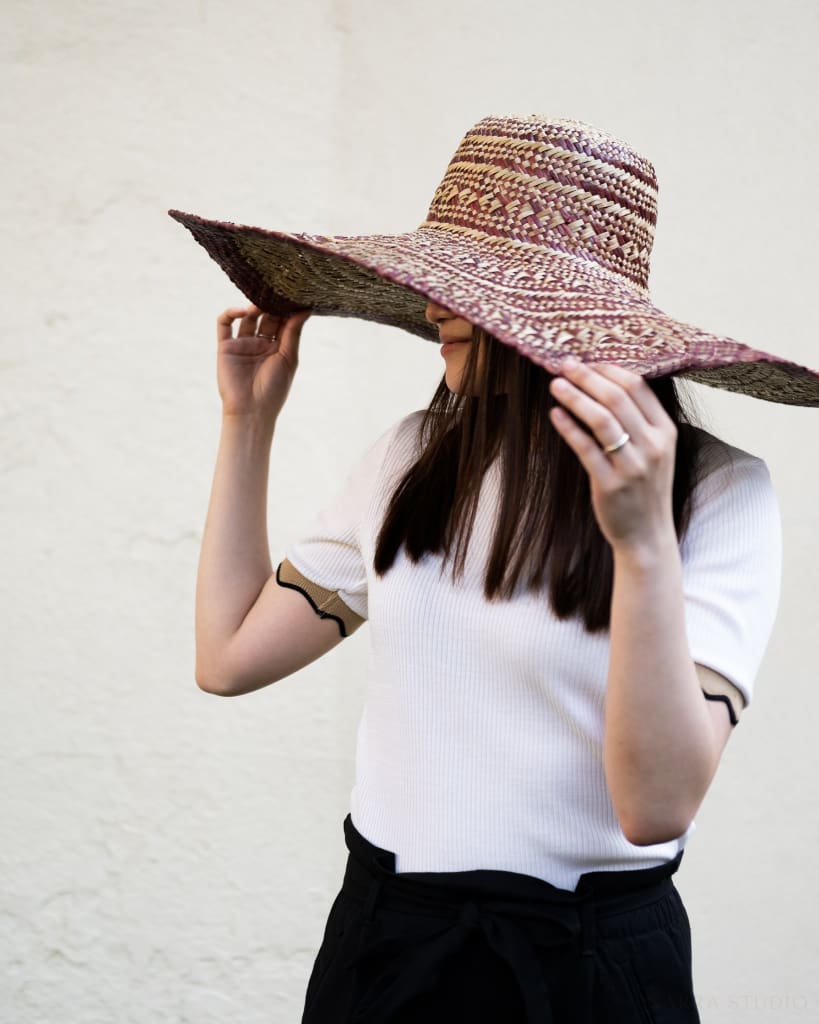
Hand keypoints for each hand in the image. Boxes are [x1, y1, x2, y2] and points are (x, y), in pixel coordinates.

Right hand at [216, 305, 310, 419]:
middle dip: (272, 304)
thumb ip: (293, 332)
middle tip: (278, 291)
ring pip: (247, 317)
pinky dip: (231, 313)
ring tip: (261, 301)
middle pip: (266, 317)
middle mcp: (260, 343)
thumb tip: (305, 308)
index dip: (288, 308)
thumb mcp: (288, 357)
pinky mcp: (225, 347)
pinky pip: (225, 324)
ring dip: (253, 306)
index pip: (283, 321)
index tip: (295, 294)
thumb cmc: (274, 388)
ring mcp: (243, 344)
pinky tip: (242, 311)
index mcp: (278, 347)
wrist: (251, 410)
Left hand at [548, 358, 677, 551]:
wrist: (647, 535)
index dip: (608, 369)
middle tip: (565, 364)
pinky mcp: (610, 485)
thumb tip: (603, 385)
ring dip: (575, 397)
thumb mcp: (653, 451)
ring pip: (601, 420)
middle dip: (588, 377)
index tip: (586, 360)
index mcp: (665, 431)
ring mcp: (633, 466)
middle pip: (618, 398)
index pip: (638, 387)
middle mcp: (653, 446)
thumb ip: (638, 421)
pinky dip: (568, 428)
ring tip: (555, 384)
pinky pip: (586, 448)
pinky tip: (554, 415)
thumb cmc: (644, 489)